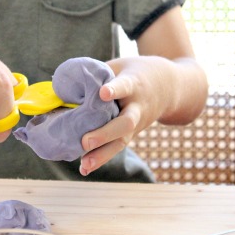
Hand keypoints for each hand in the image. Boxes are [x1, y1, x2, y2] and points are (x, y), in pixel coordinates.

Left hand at [79, 56, 205, 175]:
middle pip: (125, 123)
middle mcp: (137, 107)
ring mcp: (136, 124)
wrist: (170, 87)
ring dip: (102, 154)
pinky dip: (101, 158)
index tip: (103, 93)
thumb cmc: (135, 73)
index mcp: (134, 84)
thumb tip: (63, 84)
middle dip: (105, 133)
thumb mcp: (120, 66)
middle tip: (86, 141)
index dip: (115, 89)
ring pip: (122, 141)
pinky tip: (85, 168)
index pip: (125, 86)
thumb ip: (97, 74)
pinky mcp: (131, 135)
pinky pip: (116, 148)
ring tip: (85, 164)